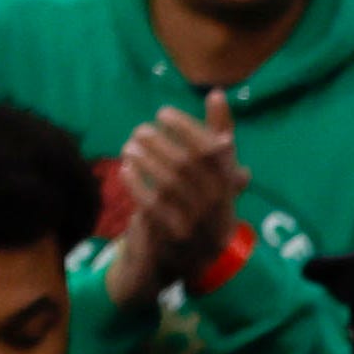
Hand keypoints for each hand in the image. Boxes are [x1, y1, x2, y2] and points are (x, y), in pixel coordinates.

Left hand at [106, 94, 245, 308]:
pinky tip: (125, 168)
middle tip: (140, 131)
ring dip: (143, 158)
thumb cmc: (205, 204)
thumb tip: (216, 93)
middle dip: (159, 141)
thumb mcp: (218, 173)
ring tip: (130, 146)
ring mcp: (195, 222)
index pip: (212, 149)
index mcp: (228, 186)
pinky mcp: (172, 236)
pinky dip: (135, 181)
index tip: (163, 114)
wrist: (195, 259)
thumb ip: (219, 134)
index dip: (186, 126)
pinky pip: (150, 202)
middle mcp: (216, 204)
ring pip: (167, 181)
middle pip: (186, 164)